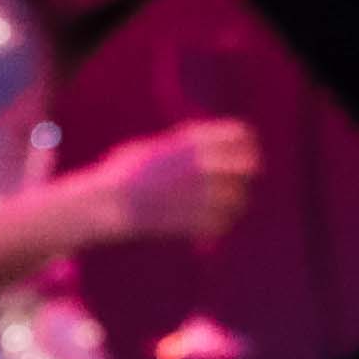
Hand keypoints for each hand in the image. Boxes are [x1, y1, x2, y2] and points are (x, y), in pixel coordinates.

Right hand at [92, 117, 262, 249]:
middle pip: (249, 167)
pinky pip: (224, 223)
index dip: (247, 145)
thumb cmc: (127, 172)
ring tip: (217, 206)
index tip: (244, 154)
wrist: (109, 201)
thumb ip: (189, 148)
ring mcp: (204, 193)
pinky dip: (218, 224)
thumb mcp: (159, 146)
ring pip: (240, 199)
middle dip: (244, 175)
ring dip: (233, 203)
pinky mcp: (199, 220)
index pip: (242, 134)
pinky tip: (206, 222)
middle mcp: (204, 164)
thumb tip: (218, 151)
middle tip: (235, 183)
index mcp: (194, 141)